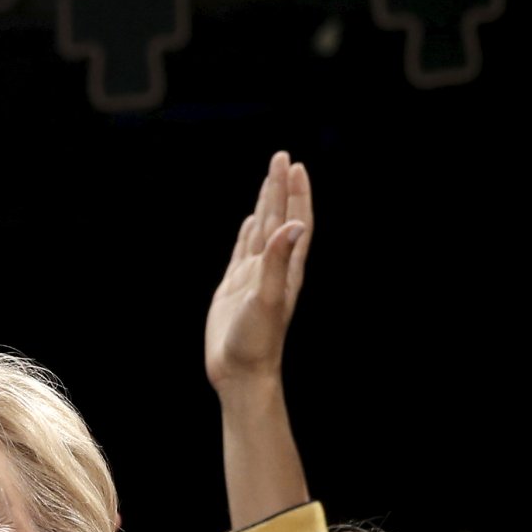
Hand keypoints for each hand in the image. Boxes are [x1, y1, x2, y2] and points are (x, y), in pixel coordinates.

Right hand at [204, 152, 314, 392]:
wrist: (240, 374)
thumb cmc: (257, 341)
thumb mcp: (269, 298)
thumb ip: (279, 260)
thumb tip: (295, 225)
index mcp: (285, 268)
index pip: (294, 221)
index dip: (295, 194)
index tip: (294, 165)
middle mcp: (272, 268)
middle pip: (279, 218)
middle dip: (280, 188)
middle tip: (281, 157)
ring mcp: (254, 277)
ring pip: (262, 231)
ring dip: (267, 205)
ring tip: (269, 181)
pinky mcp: (235, 288)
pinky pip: (243, 251)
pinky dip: (248, 233)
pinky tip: (251, 222)